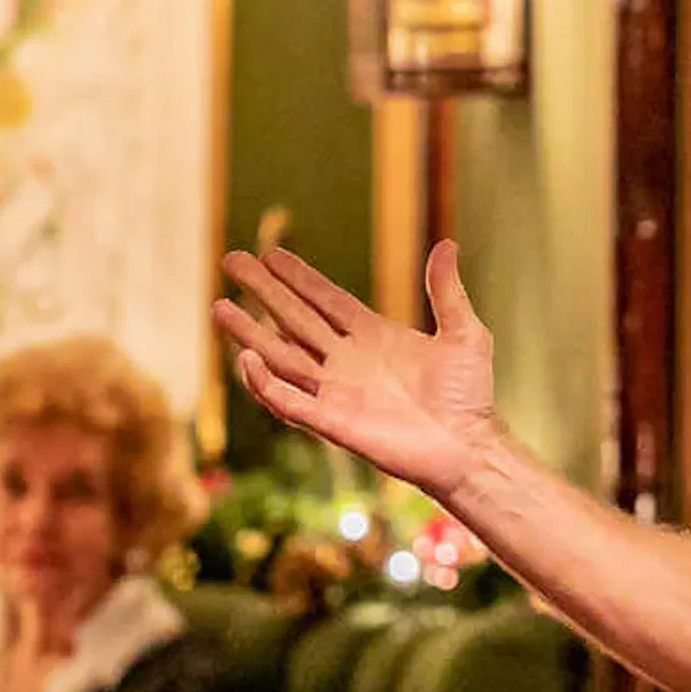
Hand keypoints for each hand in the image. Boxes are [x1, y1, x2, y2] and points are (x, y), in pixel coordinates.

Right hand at [214, 241, 501, 499]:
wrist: (469, 447)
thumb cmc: (470, 397)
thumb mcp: (464, 334)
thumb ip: (447, 291)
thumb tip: (448, 244)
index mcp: (372, 336)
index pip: (324, 299)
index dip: (297, 277)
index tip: (269, 252)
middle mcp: (347, 361)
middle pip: (293, 319)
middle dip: (262, 291)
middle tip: (231, 260)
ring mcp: (336, 392)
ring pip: (282, 357)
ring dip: (250, 334)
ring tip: (220, 307)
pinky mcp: (333, 423)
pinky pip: (290, 403)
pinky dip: (266, 385)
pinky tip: (247, 360)